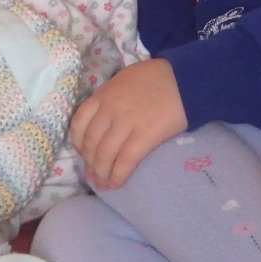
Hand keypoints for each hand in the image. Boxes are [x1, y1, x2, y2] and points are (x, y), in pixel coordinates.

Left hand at [70, 58, 186, 188]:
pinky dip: (118, 175)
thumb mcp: (123, 80)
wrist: (183, 79)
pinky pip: (125, 160)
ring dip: (102, 173)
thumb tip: (101, 121)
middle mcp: (110, 109)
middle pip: (91, 142)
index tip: (83, 153)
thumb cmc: (155, 78)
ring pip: (105, 154)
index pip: (78, 123)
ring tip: (104, 183)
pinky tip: (116, 183)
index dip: (78, 142)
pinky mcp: (145, 135)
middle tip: (93, 175)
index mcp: (103, 94)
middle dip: (90, 163)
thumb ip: (109, 98)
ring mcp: (126, 122)